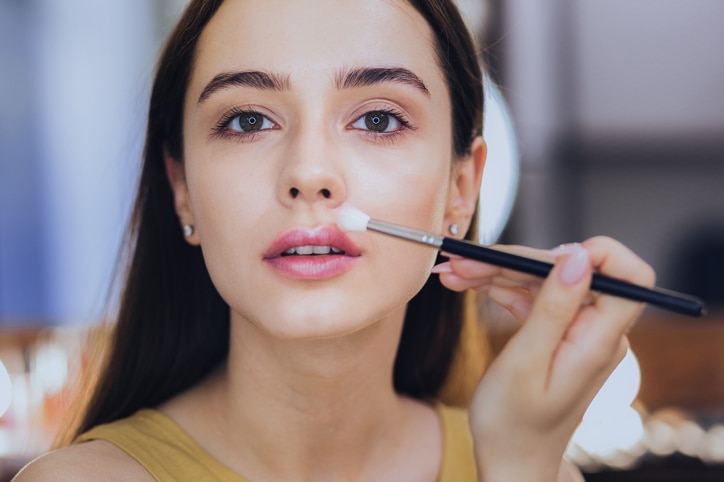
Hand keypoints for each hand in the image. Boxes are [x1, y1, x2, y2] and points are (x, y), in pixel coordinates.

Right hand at [433, 236, 654, 480]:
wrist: (510, 457)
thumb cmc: (513, 422)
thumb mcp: (526, 363)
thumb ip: (553, 308)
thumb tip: (579, 258)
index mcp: (599, 340)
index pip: (630, 277)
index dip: (598, 254)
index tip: (545, 255)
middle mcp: (595, 330)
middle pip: (567, 271)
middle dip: (515, 261)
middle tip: (463, 263)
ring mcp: (575, 330)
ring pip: (542, 279)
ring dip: (496, 272)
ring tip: (452, 272)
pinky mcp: (556, 331)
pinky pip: (530, 296)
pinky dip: (498, 287)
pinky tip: (466, 284)